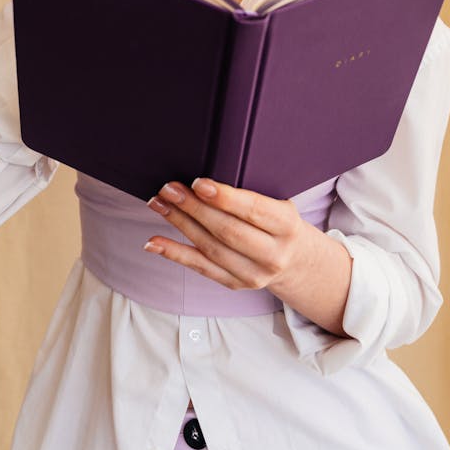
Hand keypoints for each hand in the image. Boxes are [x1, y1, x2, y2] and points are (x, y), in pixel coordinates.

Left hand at [144, 178, 351, 334]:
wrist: (295, 258)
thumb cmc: (279, 219)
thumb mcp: (280, 199)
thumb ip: (254, 187)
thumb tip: (213, 165)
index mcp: (287, 226)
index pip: (254, 210)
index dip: (225, 197)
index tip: (198, 183)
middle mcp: (273, 254)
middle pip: (227, 230)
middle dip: (194, 208)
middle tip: (169, 188)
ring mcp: (254, 274)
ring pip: (210, 247)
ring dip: (179, 224)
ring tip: (159, 203)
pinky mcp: (235, 284)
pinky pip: (201, 268)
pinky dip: (175, 253)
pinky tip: (154, 241)